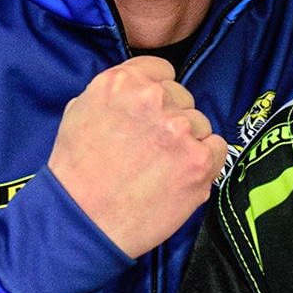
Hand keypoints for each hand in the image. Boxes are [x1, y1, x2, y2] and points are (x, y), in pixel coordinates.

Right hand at [48, 56, 228, 258]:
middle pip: (183, 97)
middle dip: (171, 119)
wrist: (83, 222)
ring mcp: (179, 129)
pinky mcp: (199, 160)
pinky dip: (204, 163)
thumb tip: (138, 90)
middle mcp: (153, 98)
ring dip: (187, 142)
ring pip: (200, 123)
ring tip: (160, 169)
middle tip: (151, 149)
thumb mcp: (78, 112)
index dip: (158, 94)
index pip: (162, 70)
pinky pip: (217, 149)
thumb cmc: (75, 174)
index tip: (152, 114)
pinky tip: (178, 177)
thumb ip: (113, 94)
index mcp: (121, 81)